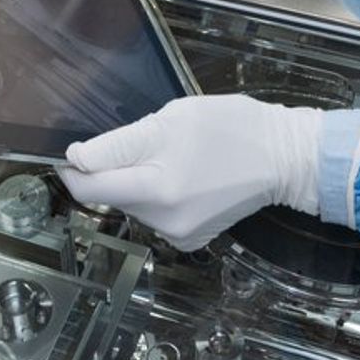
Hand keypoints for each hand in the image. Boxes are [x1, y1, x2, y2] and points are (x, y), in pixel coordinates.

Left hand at [57, 94, 324, 250]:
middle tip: (151, 141)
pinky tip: (186, 176)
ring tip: (175, 157)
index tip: (77, 149)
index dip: (75, 167)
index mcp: (158, 191)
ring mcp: (179, 235)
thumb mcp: (171, 120)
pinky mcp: (192, 239)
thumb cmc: (232, 128)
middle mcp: (165, 223)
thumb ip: (119, 144)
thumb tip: (76, 160)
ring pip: (134, 204)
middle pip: (112, 196)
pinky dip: (159, 195)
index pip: (90, 188)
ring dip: (140, 181)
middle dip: (118, 169)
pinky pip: (156, 214)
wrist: (284, 157)